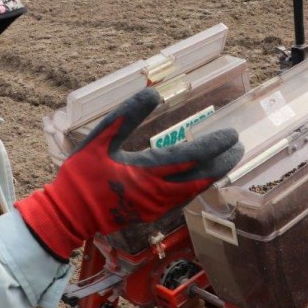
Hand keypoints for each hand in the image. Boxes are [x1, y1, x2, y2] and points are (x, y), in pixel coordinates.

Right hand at [16, 88, 242, 258]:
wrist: (69, 214)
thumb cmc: (81, 175)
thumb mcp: (99, 138)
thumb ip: (126, 114)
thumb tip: (153, 93)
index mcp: (147, 172)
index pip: (192, 156)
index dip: (214, 145)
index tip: (231, 134)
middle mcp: (158, 192)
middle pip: (201, 177)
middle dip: (222, 162)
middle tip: (239, 147)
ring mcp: (157, 206)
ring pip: (195, 190)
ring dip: (213, 174)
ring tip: (227, 160)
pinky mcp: (152, 213)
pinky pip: (183, 198)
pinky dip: (197, 185)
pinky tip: (201, 177)